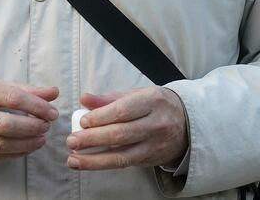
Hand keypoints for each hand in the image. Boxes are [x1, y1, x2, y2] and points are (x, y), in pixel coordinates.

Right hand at [0, 75, 58, 161]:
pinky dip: (11, 154)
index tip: (51, 112)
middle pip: (6, 125)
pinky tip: (24, 149)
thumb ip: (24, 89)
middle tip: (45, 127)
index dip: (36, 107)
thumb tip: (53, 93)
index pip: (12, 98)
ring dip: (25, 144)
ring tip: (39, 139)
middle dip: (31, 128)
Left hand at [65, 87, 187, 170]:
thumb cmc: (156, 105)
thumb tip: (84, 99)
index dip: (100, 117)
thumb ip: (109, 98)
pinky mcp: (151, 160)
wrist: (187, 123)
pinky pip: (125, 163)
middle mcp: (156, 124)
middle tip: (72, 141)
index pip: (123, 111)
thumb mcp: (137, 94)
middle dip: (93, 139)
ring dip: (94, 159)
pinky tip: (87, 163)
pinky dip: (104, 164)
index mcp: (152, 101)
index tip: (82, 121)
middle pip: (121, 134)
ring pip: (122, 155)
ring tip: (73, 158)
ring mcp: (155, 145)